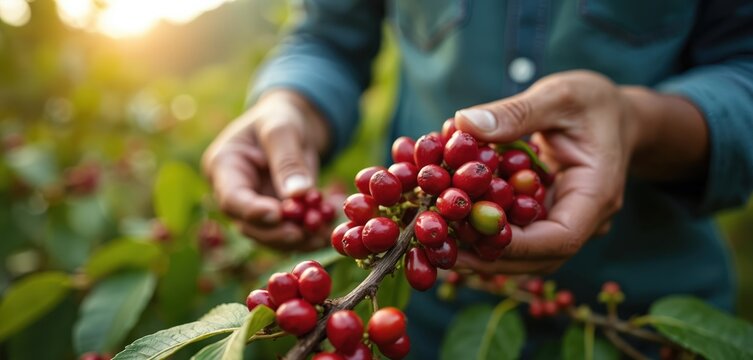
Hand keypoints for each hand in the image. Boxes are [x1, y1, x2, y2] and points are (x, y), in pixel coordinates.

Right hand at [202, 90, 330, 250]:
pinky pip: (287, 232)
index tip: (277, 215)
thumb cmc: (281, 117)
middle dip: (276, 232)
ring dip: (294, 240)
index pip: (232, 197)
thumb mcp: (283, 130)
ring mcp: (253, 206)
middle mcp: (233, 191)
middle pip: (248, 223)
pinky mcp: (275, 215)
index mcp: (223, 166)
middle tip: (301, 234)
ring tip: (320, 235)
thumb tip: (297, 195)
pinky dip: (306, 236)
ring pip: (268, 234)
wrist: (293, 123)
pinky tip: (325, 233)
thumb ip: (288, 161)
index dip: (252, 211)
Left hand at [452, 70, 704, 273]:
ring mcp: (561, 221)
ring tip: (436, 237)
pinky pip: (514, 231)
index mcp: (596, 195)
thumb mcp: (560, 96)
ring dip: (480, 248)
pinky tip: (447, 217)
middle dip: (488, 255)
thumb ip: (517, 112)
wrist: (613, 114)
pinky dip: (483, 228)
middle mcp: (581, 218)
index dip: (515, 245)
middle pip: (537, 257)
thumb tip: (465, 124)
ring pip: (523, 252)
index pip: (561, 239)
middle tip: (439, 246)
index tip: (468, 235)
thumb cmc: (593, 102)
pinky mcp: (542, 215)